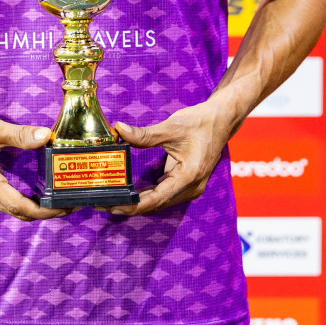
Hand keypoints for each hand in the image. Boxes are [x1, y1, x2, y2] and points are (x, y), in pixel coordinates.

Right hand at [0, 108, 71, 221]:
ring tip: (59, 199)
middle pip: (20, 213)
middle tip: (70, 204)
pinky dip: (26, 203)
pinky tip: (40, 193)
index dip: (45, 211)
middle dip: (46, 212)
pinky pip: (8, 204)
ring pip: (14, 211)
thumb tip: (47, 136)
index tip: (65, 207)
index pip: (20, 206)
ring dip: (36, 209)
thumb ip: (20, 134)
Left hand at [105, 101, 232, 214]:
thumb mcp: (171, 127)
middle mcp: (191, 188)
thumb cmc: (200, 122)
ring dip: (138, 201)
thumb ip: (144, 134)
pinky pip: (164, 194)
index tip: (112, 206)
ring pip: (160, 201)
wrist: (221, 120)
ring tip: (113, 198)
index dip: (132, 205)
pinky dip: (148, 194)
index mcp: (188, 177)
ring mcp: (190, 188)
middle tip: (103, 202)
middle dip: (130, 205)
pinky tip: (131, 191)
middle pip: (156, 204)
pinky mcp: (187, 183)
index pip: (155, 199)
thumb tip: (120, 130)